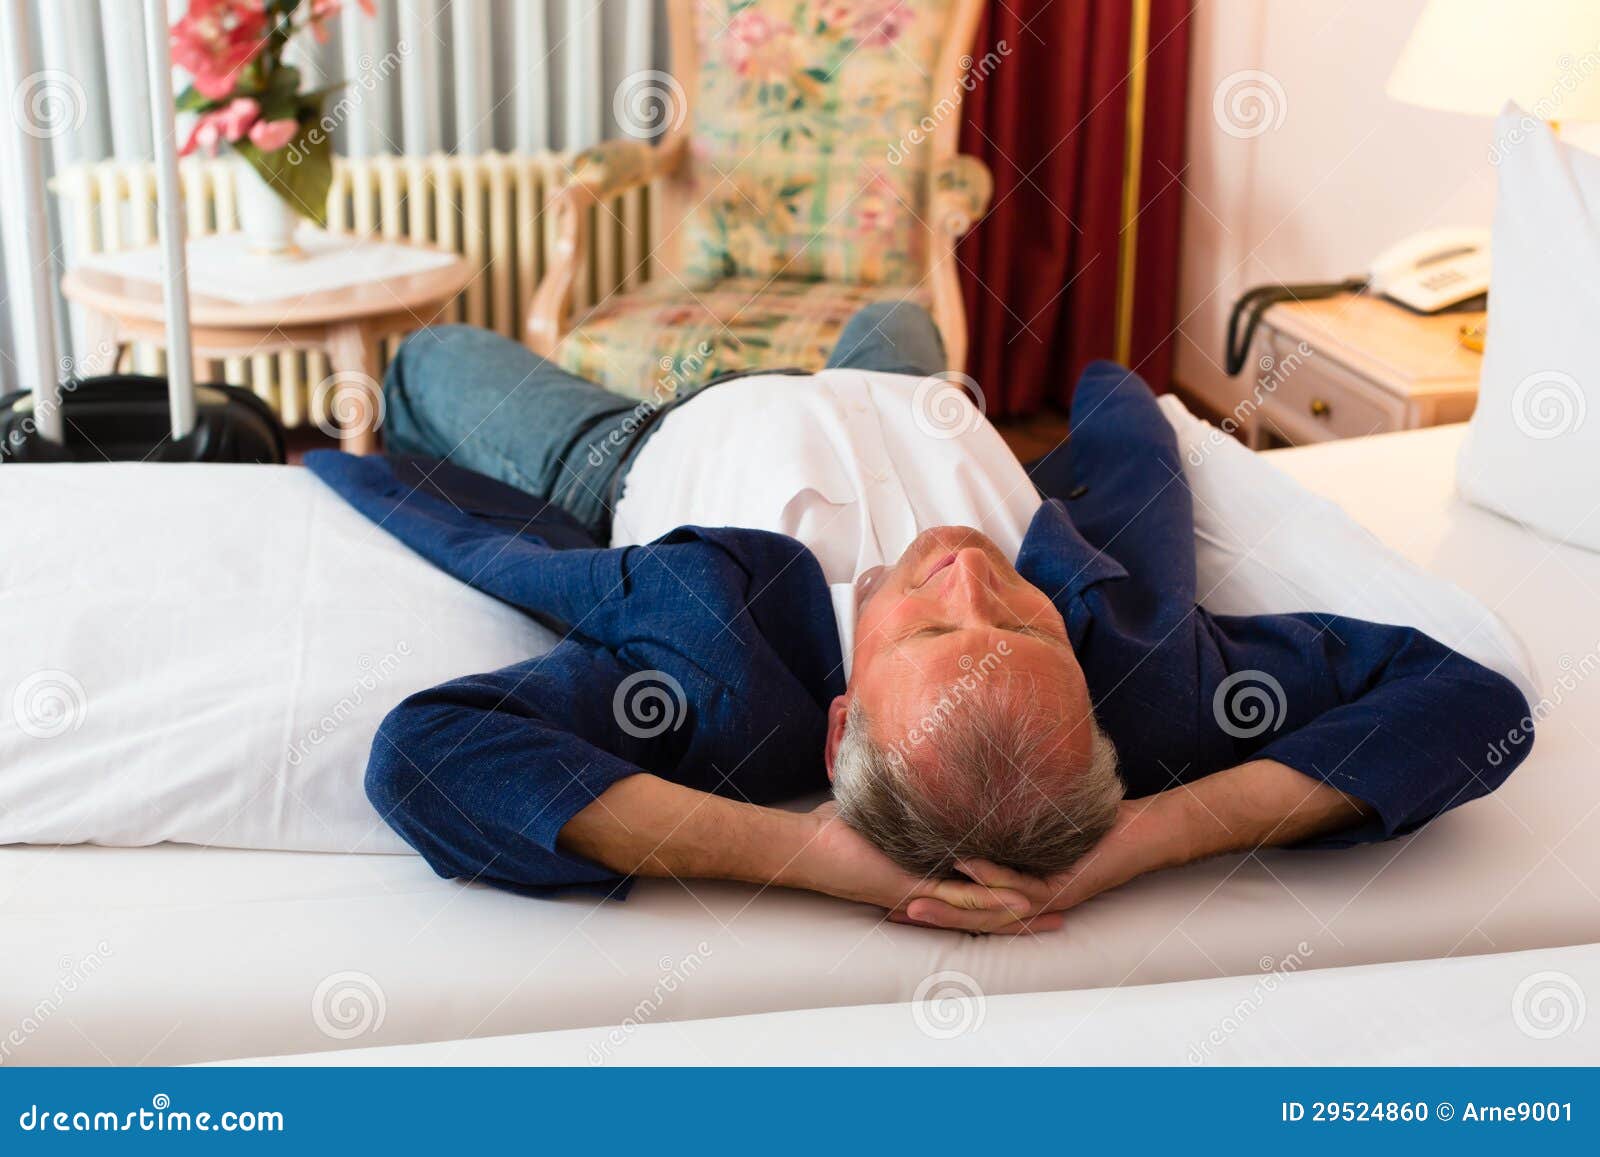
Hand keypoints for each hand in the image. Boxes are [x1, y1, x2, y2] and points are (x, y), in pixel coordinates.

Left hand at [794, 803, 1062, 934]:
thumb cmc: (838, 831)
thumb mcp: (883, 812)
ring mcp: (924, 896)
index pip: (978, 891)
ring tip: (1059, 912)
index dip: (1013, 889)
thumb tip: (919, 771)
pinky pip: (960, 901)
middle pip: (989, 909)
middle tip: (1069, 911)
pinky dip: (992, 901)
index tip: (1047, 887)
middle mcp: (929, 895)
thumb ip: (906, 801)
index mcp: (926, 879)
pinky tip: (1023, 901)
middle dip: (1029, 914)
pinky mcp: (914, 892)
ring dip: (1021, 913)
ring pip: (982, 911)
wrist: (808, 847)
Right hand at [896, 799, 1175, 927]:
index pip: (959, 902)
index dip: (924, 901)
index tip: (886, 897)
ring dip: (947, 905)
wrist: (1143, 836)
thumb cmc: (1090, 827)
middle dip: (925, 913)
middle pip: (965, 915)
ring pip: (987, 908)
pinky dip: (990, 874)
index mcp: (1015, 891)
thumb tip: (962, 801)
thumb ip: (1001, 823)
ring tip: (910, 901)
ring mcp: (1042, 898)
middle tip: (887, 911)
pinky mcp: (1062, 887)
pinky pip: (1019, 884)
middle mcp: (1025, 903)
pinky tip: (964, 860)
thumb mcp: (1034, 826)